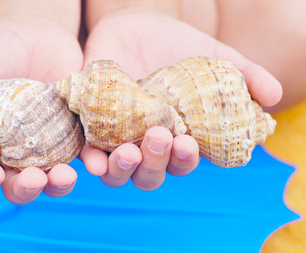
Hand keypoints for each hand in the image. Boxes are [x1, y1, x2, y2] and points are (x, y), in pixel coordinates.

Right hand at [0, 1, 82, 203]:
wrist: (31, 31)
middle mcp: (14, 155)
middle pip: (17, 188)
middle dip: (24, 190)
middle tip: (34, 178)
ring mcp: (46, 146)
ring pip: (52, 180)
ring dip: (59, 186)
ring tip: (65, 176)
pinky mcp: (74, 133)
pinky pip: (83, 155)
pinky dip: (90, 163)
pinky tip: (95, 163)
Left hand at [80, 4, 281, 189]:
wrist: (134, 23)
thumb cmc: (177, 45)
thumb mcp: (214, 55)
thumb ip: (244, 73)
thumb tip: (274, 96)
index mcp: (176, 137)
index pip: (181, 162)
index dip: (184, 160)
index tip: (189, 143)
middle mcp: (145, 143)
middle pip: (149, 174)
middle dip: (155, 163)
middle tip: (160, 137)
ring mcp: (116, 136)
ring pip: (117, 172)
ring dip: (122, 170)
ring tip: (127, 153)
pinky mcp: (90, 124)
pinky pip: (87, 151)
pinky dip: (90, 159)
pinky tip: (93, 159)